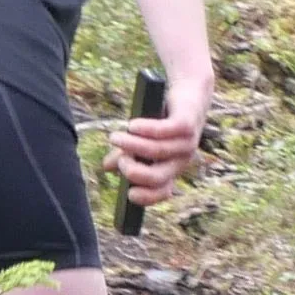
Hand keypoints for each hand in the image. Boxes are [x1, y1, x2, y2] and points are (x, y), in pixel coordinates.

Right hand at [106, 84, 209, 204]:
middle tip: (120, 159)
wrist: (187, 96)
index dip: (147, 197)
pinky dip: (146, 129)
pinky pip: (164, 131)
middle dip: (133, 171)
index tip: (129, 194)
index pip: (162, 192)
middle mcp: (180, 161)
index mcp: (171, 169)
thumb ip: (126, 154)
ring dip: (131, 145)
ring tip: (114, 138)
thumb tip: (107, 167)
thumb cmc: (161, 122)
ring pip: (156, 151)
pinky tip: (132, 126)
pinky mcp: (186, 125)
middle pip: (157, 177)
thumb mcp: (141, 141)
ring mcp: (185, 144)